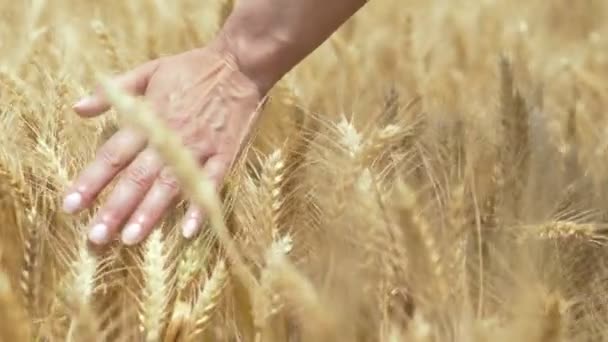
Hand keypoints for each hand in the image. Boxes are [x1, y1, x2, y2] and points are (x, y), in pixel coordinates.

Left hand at [62, 39, 263, 245]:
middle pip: (138, 176)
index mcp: (149, 118)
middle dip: (116, 207)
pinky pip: (212, 183)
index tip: (71, 206)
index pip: (113, 154)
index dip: (91, 181)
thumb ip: (112, 91)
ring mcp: (199, 147)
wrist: (238, 65)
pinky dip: (200, 206)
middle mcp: (170, 136)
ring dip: (150, 212)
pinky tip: (187, 231)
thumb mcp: (148, 70)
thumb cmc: (191, 69)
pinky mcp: (225, 154)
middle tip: (97, 237)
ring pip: (170, 184)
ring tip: (131, 238)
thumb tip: (77, 108)